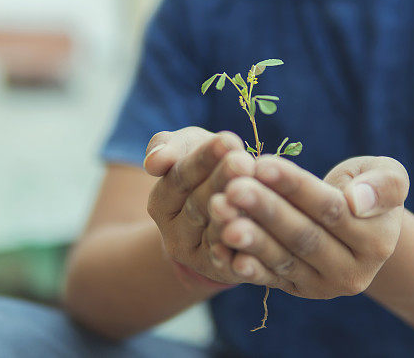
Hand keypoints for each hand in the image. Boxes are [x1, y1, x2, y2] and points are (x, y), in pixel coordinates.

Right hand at [143, 127, 255, 287]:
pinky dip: (242, 252)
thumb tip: (155, 162)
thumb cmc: (206, 166)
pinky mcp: (220, 272)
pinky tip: (258, 235)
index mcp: (161, 201)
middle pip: (199, 204)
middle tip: (244, 162)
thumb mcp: (186, 149)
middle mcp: (174, 233)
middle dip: (222, 181)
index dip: (204, 158)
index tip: (229, 140)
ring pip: (216, 234)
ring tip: (252, 196)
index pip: (180, 176)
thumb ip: (167, 148)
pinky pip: (231, 263)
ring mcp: (197, 256)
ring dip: (234, 216)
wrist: (225, 203)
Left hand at [207, 155, 408, 298]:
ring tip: (219, 210)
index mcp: (377, 241)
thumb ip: (384, 185)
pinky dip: (242, 264)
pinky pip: (267, 278)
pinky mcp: (297, 290)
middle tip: (233, 187)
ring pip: (282, 259)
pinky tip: (218, 247)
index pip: (331, 210)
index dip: (296, 187)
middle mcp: (352, 272)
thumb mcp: (387, 175)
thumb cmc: (366, 187)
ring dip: (248, 237)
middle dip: (265, 210)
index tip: (263, 163)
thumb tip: (358, 201)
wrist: (357, 224)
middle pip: (303, 237)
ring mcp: (322, 286)